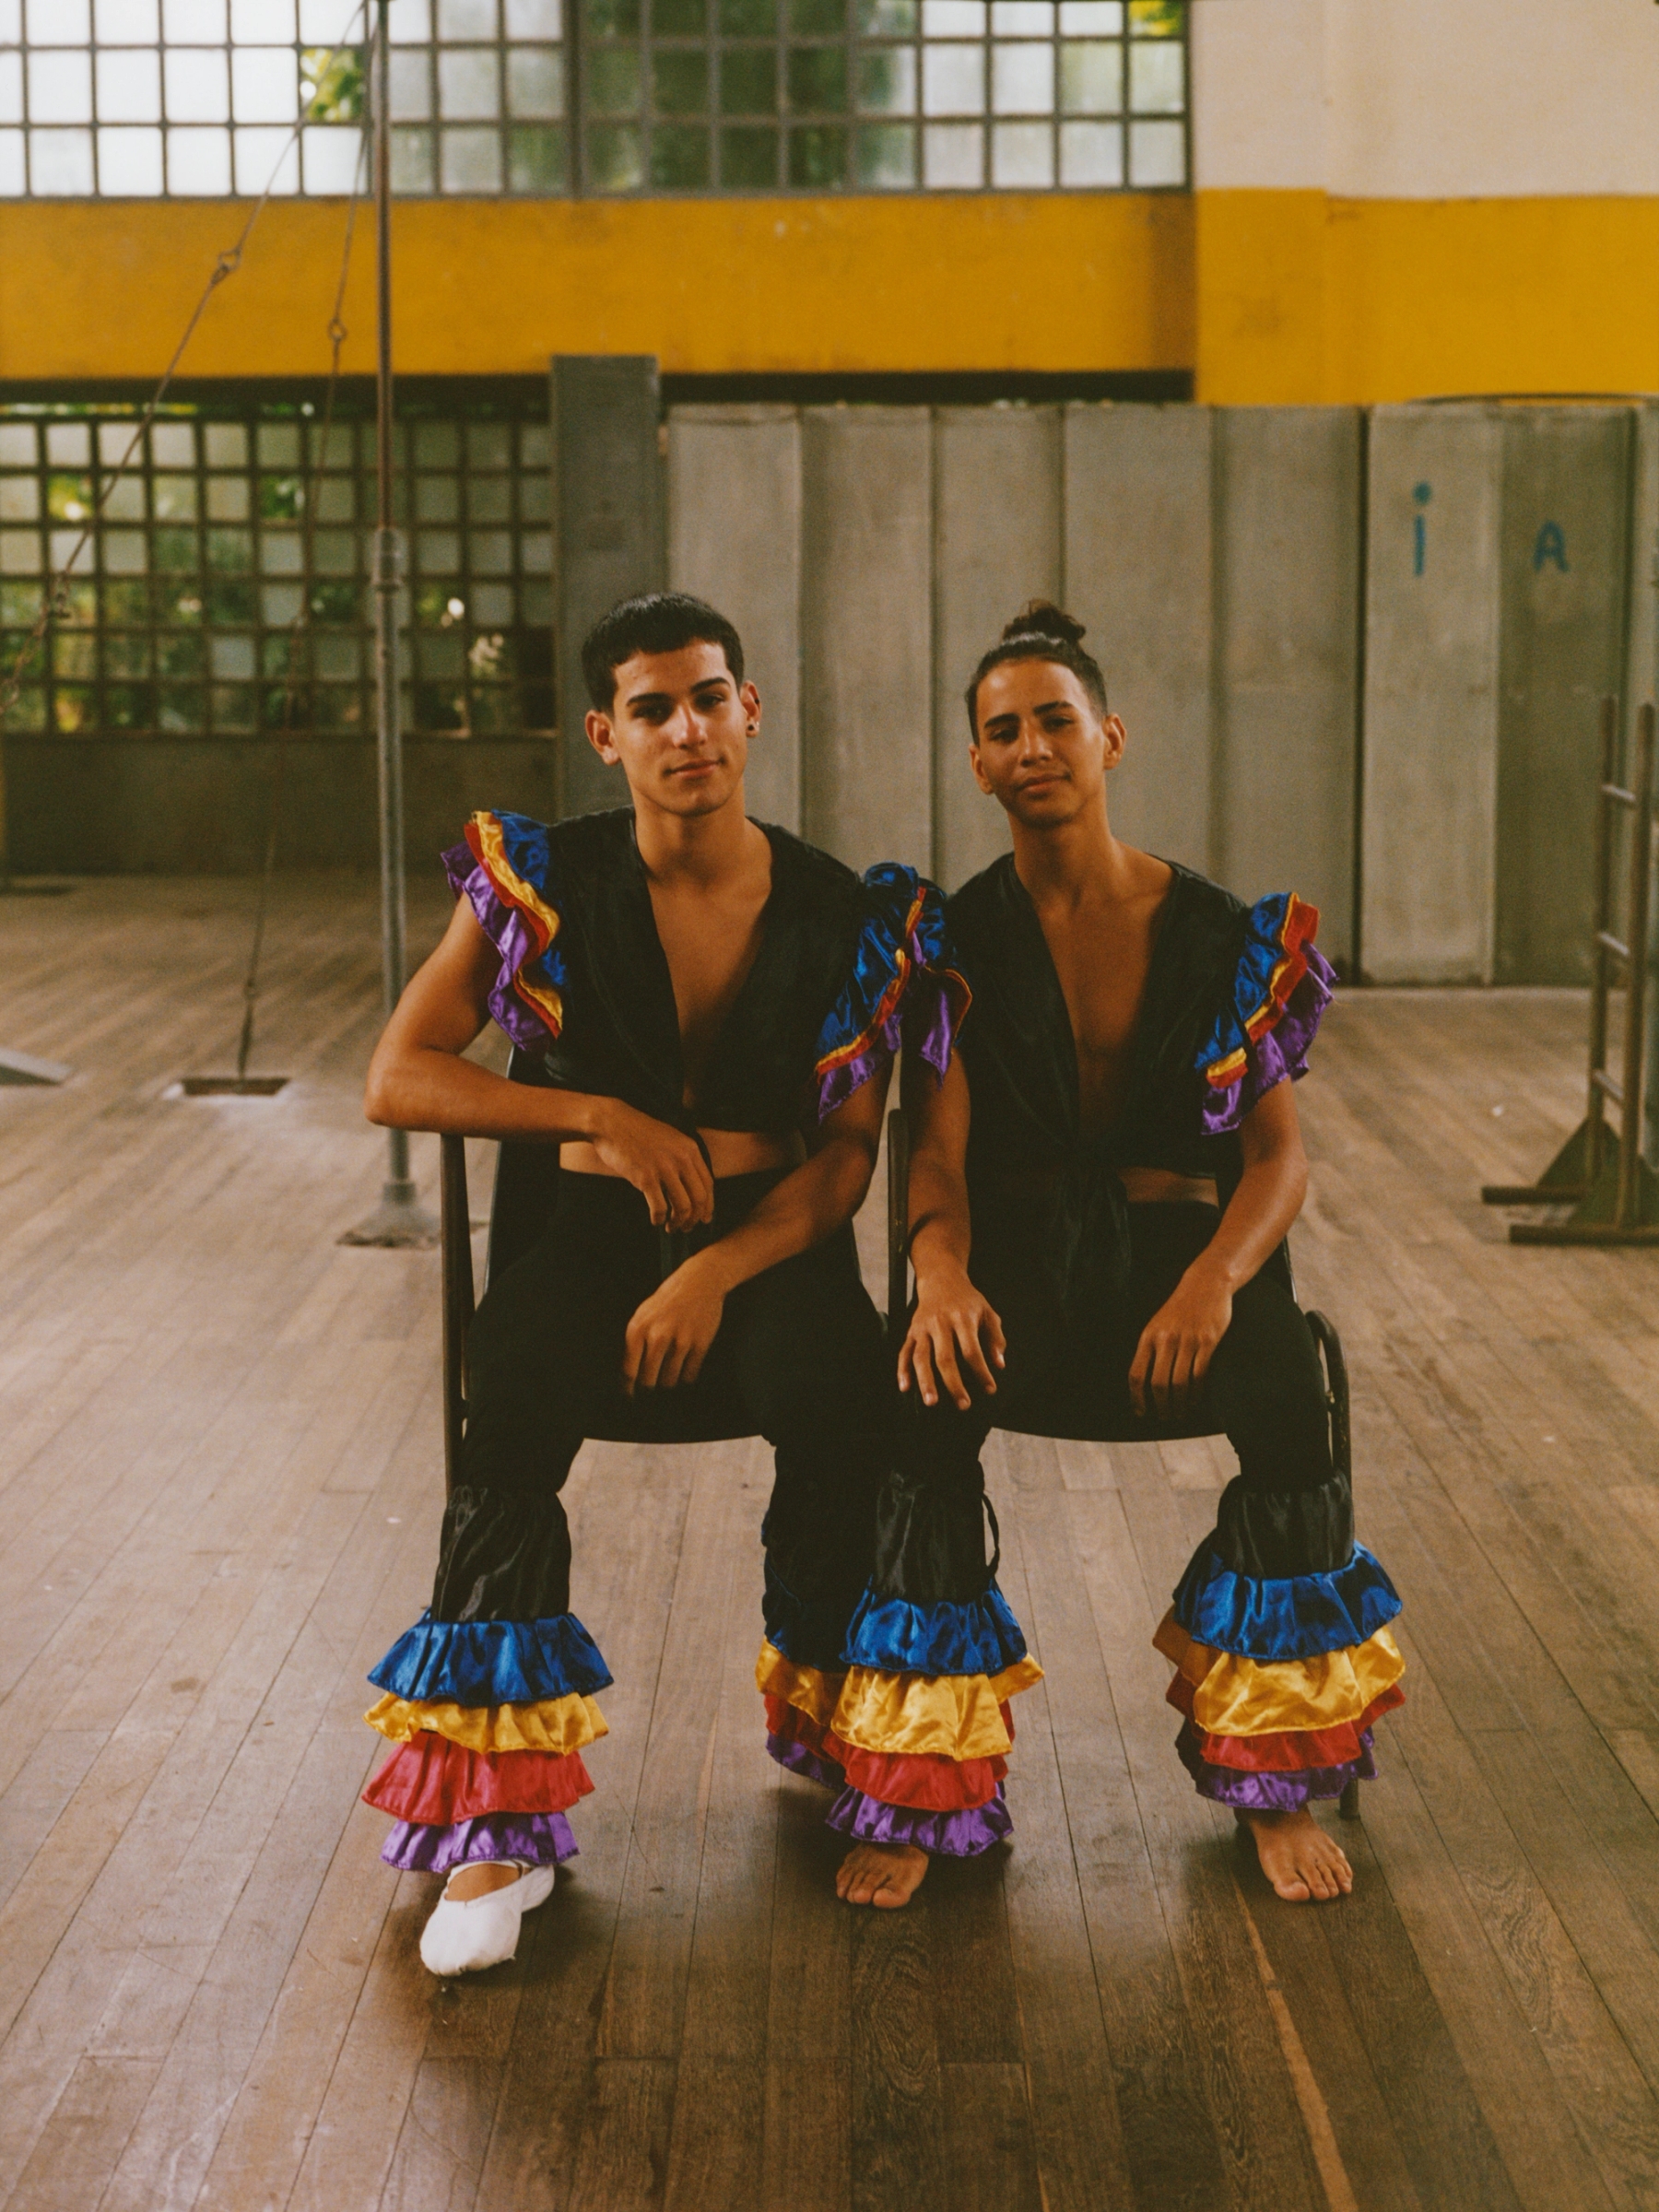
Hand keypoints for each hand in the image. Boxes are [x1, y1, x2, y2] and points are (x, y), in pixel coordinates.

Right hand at [588, 1099, 713, 1229]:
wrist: (611, 1123)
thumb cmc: (637, 1133)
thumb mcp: (669, 1139)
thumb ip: (683, 1158)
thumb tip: (691, 1186)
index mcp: (690, 1149)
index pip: (708, 1184)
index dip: (708, 1205)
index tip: (704, 1218)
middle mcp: (681, 1159)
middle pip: (699, 1198)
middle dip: (695, 1218)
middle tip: (687, 1227)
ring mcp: (664, 1168)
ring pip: (683, 1206)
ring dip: (678, 1222)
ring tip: (671, 1227)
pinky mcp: (645, 1177)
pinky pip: (660, 1207)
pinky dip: (659, 1219)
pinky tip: (655, 1220)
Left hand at [622, 1254, 726, 1391]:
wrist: (700, 1282)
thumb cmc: (668, 1299)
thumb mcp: (642, 1315)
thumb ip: (634, 1342)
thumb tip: (628, 1374)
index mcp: (638, 1329)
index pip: (628, 1371)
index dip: (628, 1390)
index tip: (630, 1398)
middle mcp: (657, 1336)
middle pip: (648, 1381)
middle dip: (648, 1389)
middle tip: (650, 1391)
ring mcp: (681, 1341)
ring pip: (670, 1381)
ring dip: (668, 1384)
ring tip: (667, 1379)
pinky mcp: (700, 1344)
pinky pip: (690, 1375)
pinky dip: (686, 1378)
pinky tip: (683, 1372)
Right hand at [898, 1264, 1005, 1410]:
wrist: (941, 1278)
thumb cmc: (968, 1300)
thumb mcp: (988, 1312)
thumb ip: (996, 1338)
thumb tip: (999, 1364)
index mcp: (962, 1318)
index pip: (971, 1350)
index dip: (981, 1371)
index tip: (990, 1388)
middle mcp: (940, 1323)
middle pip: (945, 1357)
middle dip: (953, 1384)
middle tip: (963, 1404)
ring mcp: (923, 1328)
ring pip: (921, 1357)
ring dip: (925, 1381)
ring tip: (931, 1402)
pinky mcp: (911, 1331)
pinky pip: (904, 1352)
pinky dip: (902, 1370)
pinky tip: (905, 1388)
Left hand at [1129, 1257, 1232, 1420]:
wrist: (1206, 1284)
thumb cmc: (1180, 1307)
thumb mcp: (1157, 1324)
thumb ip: (1151, 1348)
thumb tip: (1145, 1380)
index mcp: (1149, 1336)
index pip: (1137, 1374)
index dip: (1136, 1398)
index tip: (1141, 1412)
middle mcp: (1165, 1340)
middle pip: (1158, 1383)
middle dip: (1161, 1406)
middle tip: (1165, 1417)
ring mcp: (1187, 1341)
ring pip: (1179, 1383)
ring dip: (1179, 1403)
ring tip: (1180, 1412)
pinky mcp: (1207, 1342)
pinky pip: (1199, 1374)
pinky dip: (1196, 1392)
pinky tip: (1194, 1400)